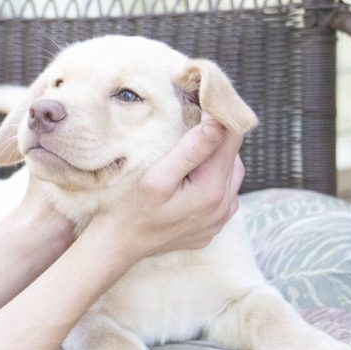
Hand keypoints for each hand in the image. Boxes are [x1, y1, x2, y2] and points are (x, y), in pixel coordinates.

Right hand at [87, 119, 245, 261]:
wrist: (117, 247)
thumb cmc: (130, 210)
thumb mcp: (157, 176)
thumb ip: (190, 151)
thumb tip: (218, 125)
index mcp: (212, 190)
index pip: (231, 141)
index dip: (220, 118)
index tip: (204, 102)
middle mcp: (223, 207)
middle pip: (232, 159)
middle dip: (216, 141)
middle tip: (189, 127)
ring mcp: (218, 221)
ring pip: (229, 177)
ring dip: (214, 162)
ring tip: (186, 154)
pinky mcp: (210, 229)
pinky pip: (220, 197)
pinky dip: (209, 183)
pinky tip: (186, 182)